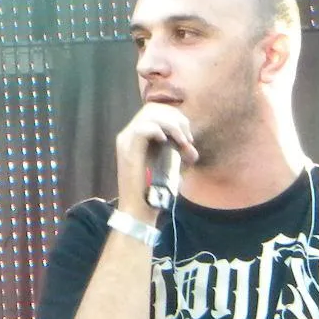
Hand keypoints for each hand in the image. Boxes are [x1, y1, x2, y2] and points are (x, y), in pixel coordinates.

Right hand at [114, 103, 194, 217]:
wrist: (140, 210)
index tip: (188, 138)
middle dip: (175, 118)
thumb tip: (192, 150)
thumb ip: (180, 155)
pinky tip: (167, 142)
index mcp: (137, 136)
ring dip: (171, 124)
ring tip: (181, 141)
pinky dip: (159, 130)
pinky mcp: (127, 149)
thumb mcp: (171, 167)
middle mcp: (128, 134)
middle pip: (152, 108)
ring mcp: (126, 141)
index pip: (155, 111)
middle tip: (187, 138)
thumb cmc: (155, 190)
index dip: (175, 118)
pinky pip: (143, 128)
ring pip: (148, 114)